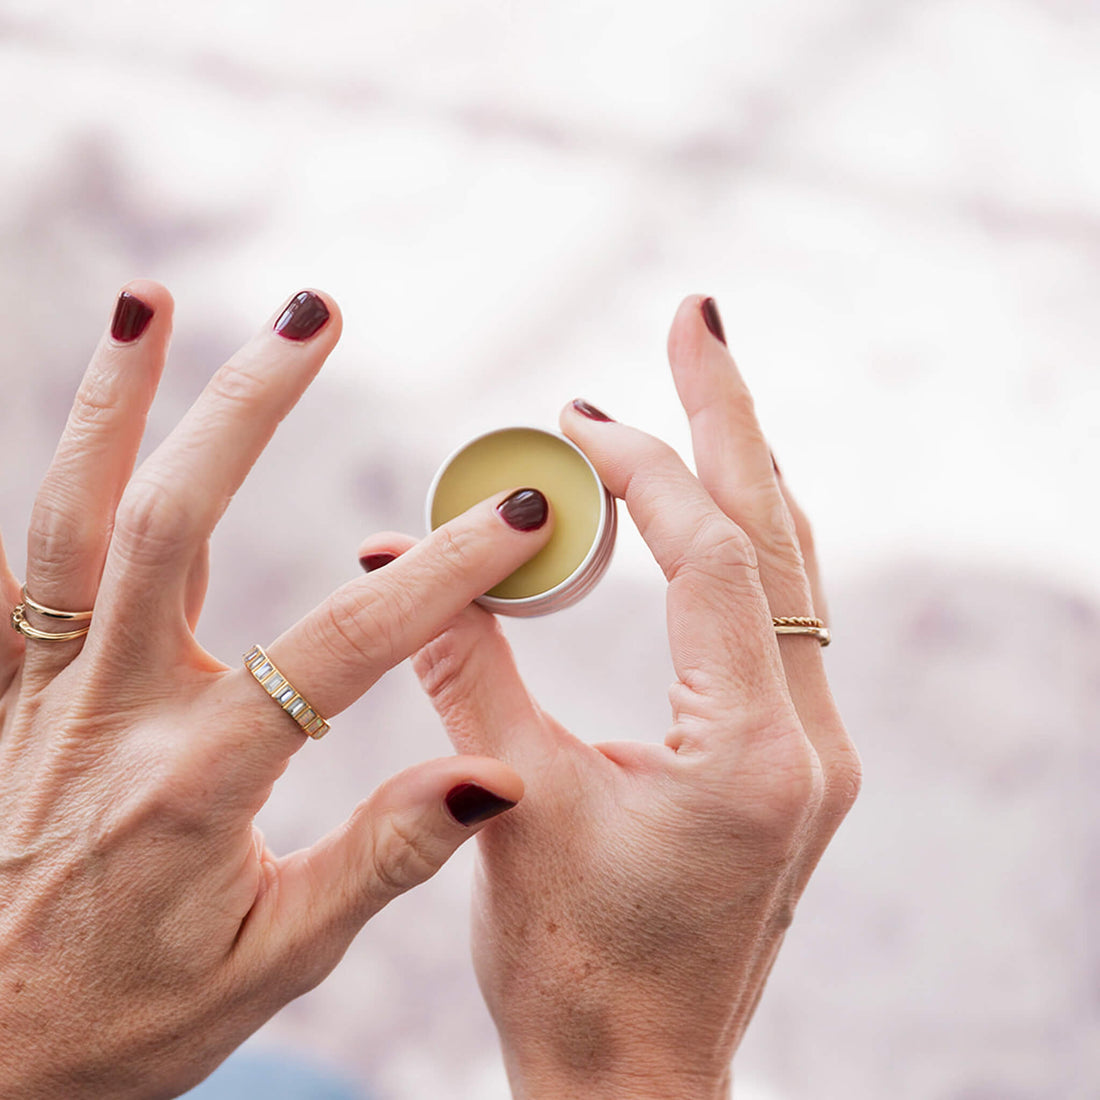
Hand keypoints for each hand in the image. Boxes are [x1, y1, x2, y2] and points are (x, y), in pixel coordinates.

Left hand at [0, 283, 552, 1097]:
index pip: (338, 649)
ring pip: (69, 523)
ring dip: (109, 405)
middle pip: (172, 528)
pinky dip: (24, 494)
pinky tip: (65, 422)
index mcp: (196, 785)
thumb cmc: (134, 1019)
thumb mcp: (276, 957)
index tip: (513, 512)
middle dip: (247, 409)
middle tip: (311, 312)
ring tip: (149, 301)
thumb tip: (492, 773)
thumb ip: (383, 856)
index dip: (439, 576)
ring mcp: (39, 697)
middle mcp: (108, 718)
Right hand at [371, 296, 860, 1097]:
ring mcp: (811, 749)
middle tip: (695, 317)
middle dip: (732, 418)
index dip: (642, 471)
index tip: (570, 418)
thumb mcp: (509, 806)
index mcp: (751, 760)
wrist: (634, 1075)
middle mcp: (807, 745)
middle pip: (780, 538)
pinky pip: (773, 614)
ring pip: (788, 571)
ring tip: (694, 384)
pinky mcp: (789, 756)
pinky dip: (733, 541)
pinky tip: (699, 500)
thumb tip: (401, 556)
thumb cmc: (571, 970)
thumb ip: (464, 669)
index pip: (711, 563)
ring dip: (738, 472)